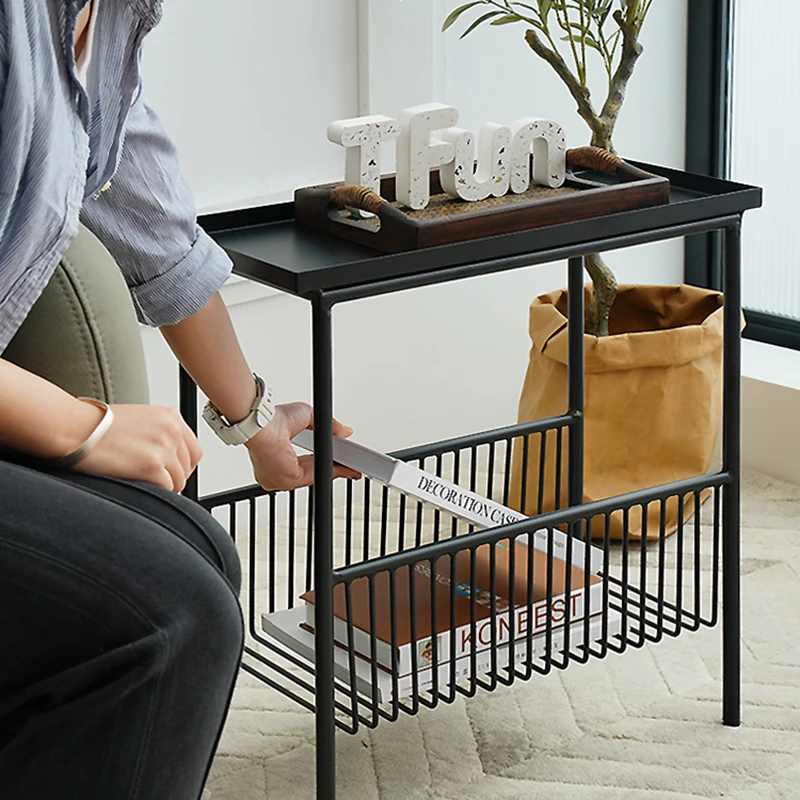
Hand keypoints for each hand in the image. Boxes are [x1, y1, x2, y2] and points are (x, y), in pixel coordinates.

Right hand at [75, 404, 201, 491]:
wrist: (73, 427)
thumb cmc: (96, 426)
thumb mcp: (139, 420)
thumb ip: (160, 436)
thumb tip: (172, 461)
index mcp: (171, 417)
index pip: (194, 451)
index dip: (182, 466)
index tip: (169, 473)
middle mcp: (171, 430)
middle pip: (188, 468)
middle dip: (172, 478)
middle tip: (151, 481)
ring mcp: (163, 447)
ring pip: (179, 481)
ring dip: (162, 486)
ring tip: (139, 480)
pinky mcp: (152, 465)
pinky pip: (166, 489)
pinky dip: (153, 492)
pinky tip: (136, 483)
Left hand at [245, 401, 359, 491]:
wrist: (263, 424)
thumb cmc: (272, 419)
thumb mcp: (306, 417)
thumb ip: (327, 426)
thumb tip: (344, 430)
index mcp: (276, 458)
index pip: (304, 464)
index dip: (324, 462)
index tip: (339, 460)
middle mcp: (277, 472)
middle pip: (312, 473)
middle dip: (334, 468)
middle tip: (350, 465)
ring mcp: (281, 478)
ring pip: (316, 476)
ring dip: (335, 470)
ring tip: (351, 466)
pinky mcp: (289, 480)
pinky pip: (316, 477)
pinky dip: (332, 472)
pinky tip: (344, 467)